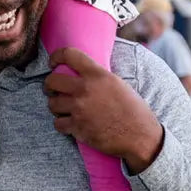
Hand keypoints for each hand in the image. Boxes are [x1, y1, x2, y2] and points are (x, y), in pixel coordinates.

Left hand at [45, 48, 163, 173]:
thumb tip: (80, 71)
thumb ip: (97, 76)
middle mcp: (85, 89)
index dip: (56, 56)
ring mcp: (79, 109)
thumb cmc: (133, 110)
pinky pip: (57, 123)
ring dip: (56, 106)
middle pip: (52, 81)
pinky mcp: (78, 128)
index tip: (52, 63)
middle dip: (50, 85)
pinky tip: (69, 123)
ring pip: (52, 103)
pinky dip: (62, 124)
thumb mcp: (118, 83)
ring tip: (63, 108)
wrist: (140, 136)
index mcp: (97, 75)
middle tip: (53, 89)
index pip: (69, 54)